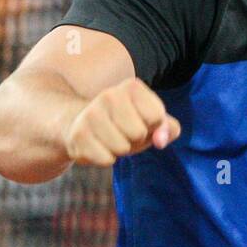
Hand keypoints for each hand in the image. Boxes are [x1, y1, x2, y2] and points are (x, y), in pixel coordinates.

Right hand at [63, 77, 181, 166]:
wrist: (81, 122)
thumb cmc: (126, 122)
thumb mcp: (151, 121)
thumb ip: (168, 129)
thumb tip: (161, 141)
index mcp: (132, 87)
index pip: (156, 117)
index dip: (152, 127)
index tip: (141, 121)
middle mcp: (109, 95)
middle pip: (139, 133)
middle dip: (136, 139)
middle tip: (124, 132)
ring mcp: (91, 114)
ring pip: (122, 148)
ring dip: (120, 150)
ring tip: (111, 138)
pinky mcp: (78, 135)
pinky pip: (106, 159)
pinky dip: (106, 158)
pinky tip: (97, 145)